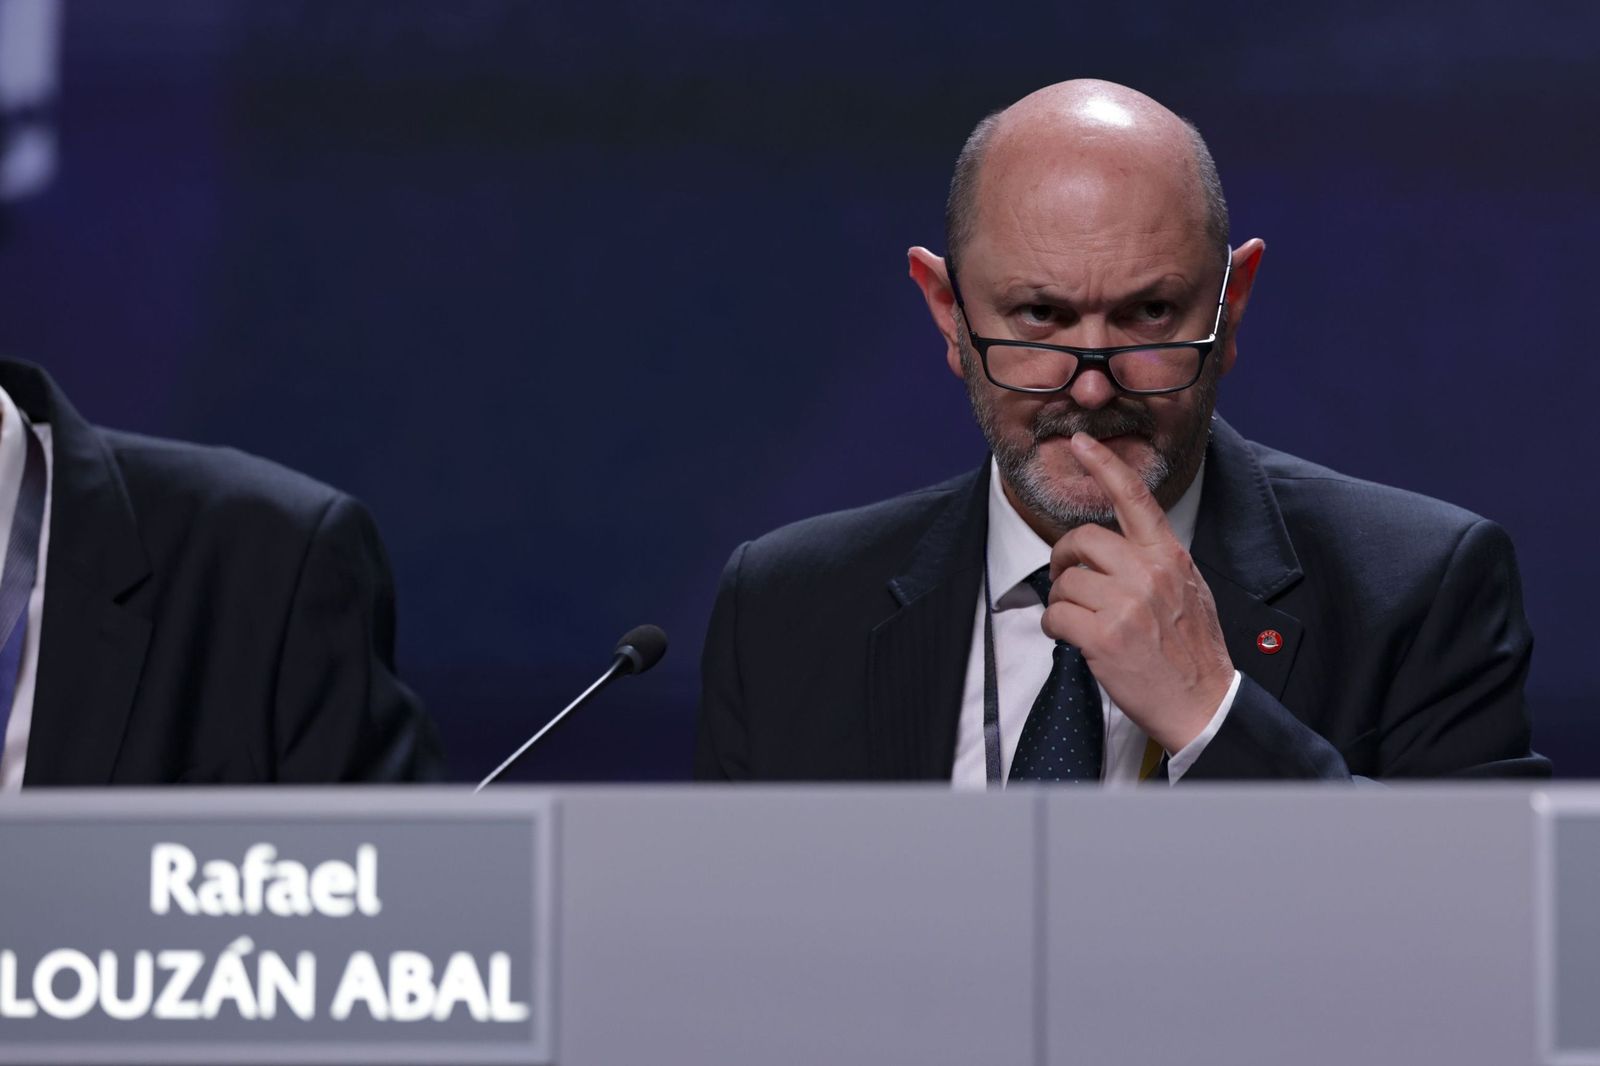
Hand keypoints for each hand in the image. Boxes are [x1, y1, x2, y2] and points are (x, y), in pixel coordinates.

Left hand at [1041, 433, 1234, 753]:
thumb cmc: (1193, 652)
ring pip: (1065, 581)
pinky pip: (1055, 615)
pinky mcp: (1104, 637)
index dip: (1104, 465)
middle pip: (1082, 539)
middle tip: (1065, 576)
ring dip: (1061, 601)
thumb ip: (1155, 563)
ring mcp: (1126, 605)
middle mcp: (1148, 573)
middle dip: (1063, 557)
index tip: (1080, 442)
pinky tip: (1070, 638)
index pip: (1135, 498)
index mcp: (1169, 557)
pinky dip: (1053, 626)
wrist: (1203, 704)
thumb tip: (1118, 549)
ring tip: (1079, 620)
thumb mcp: (1189, 590)